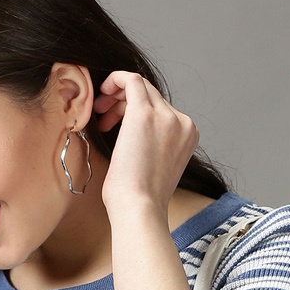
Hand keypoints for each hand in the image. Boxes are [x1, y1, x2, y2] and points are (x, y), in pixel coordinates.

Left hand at [92, 70, 199, 215]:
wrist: (139, 209)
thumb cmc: (141, 199)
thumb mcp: (156, 168)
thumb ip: (156, 145)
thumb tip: (137, 137)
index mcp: (188, 135)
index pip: (162, 110)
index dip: (136, 112)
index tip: (117, 124)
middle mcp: (182, 123)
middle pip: (152, 96)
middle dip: (125, 103)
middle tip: (104, 119)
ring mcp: (166, 116)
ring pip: (141, 87)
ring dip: (118, 97)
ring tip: (101, 115)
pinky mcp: (145, 113)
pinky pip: (131, 80)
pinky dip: (115, 80)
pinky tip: (102, 93)